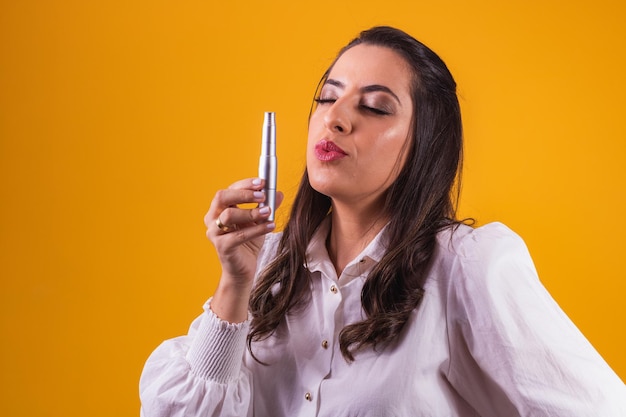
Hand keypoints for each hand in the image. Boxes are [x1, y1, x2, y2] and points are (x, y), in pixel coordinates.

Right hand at [204, 178, 282, 321]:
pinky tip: (270, 226)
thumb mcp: (260, 220)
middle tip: (262, 195)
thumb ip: (267, 206)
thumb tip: (279, 193)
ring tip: (267, 213)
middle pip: (222, 197)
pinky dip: (256, 229)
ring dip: (251, 212)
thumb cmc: (249, 242)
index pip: (229, 189)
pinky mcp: (221, 247)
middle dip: (244, 194)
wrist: (244, 268)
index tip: (262, 183)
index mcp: (219, 208)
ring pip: (229, 215)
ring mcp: (214, 233)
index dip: (245, 184)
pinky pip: (238, 235)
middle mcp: (212, 218)